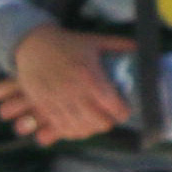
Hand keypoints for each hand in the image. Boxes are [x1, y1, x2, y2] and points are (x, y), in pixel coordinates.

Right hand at [0, 26, 130, 142]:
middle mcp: (73, 89)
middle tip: (111, 117)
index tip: (124, 112)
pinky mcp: (44, 105)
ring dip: (91, 128)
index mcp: (89, 74)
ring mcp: (57, 99)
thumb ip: (117, 45)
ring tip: (96, 123)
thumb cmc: (67, 43)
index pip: (112, 103)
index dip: (122, 112)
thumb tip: (138, 48)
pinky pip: (61, 126)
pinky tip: (79, 127)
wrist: (33, 45)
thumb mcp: (94, 41)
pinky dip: (73, 131)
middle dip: (108, 122)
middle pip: (98, 120)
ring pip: (80, 127)